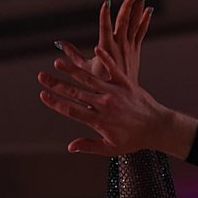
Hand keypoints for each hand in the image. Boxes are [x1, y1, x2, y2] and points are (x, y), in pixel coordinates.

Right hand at [38, 40, 166, 155]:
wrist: (156, 128)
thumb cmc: (133, 141)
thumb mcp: (111, 149)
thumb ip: (89, 146)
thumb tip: (70, 147)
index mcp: (98, 121)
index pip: (71, 110)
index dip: (55, 103)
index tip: (42, 95)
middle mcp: (104, 105)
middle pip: (75, 93)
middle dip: (56, 85)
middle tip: (41, 76)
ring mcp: (114, 93)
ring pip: (89, 79)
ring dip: (72, 70)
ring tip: (58, 61)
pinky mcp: (125, 83)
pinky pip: (113, 69)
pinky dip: (105, 59)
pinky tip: (95, 49)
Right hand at [58, 0, 151, 82]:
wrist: (122, 98)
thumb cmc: (101, 85)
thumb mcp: (85, 69)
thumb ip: (72, 54)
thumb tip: (58, 43)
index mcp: (106, 50)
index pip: (106, 29)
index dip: (105, 16)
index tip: (106, 3)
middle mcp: (120, 47)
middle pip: (124, 22)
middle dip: (127, 7)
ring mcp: (129, 48)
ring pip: (134, 25)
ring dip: (137, 10)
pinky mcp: (135, 51)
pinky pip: (141, 33)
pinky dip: (144, 21)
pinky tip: (148, 11)